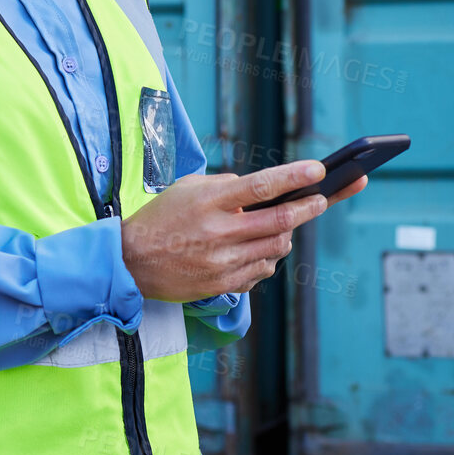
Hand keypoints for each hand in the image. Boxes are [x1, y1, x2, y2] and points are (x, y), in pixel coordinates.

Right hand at [121, 160, 369, 300]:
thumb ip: (227, 185)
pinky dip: (268, 256)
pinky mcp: (224, 285)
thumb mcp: (189, 187)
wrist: (132, 262)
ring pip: (276, 246)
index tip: (317, 169)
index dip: (293, 178)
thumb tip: (263, 190)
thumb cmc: (162, 217)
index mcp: (209, 202)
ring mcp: (223, 262)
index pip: (260, 187)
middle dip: (308, 208)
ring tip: (279, 224)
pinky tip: (257, 248)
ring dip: (285, 232)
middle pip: (278, 221)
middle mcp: (219, 232)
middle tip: (321, 198)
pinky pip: (264, 270)